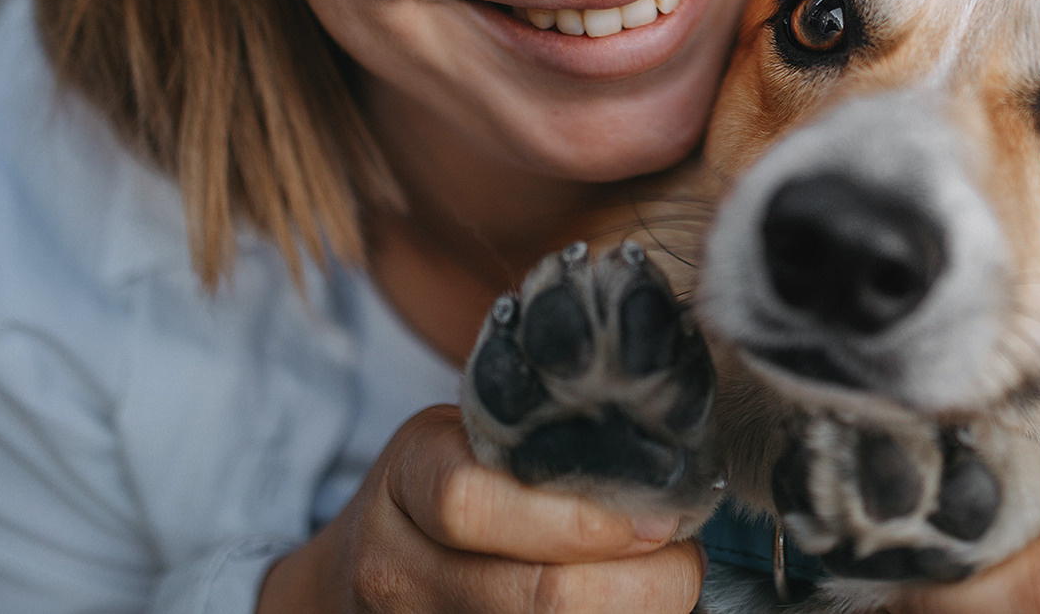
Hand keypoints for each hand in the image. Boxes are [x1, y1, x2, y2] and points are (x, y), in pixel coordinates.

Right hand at [255, 404, 705, 613]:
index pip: (475, 501)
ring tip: (662, 590)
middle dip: (641, 587)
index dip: (580, 520)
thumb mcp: (468, 442)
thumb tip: (665, 466)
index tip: (656, 519)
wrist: (357, 574)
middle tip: (683, 565)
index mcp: (409, 477)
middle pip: (534, 596)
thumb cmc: (439, 495)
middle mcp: (397, 566)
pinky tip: (626, 612)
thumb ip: (543, 445)